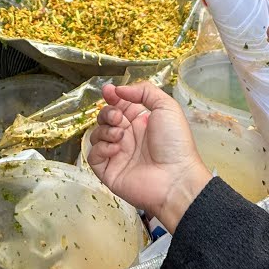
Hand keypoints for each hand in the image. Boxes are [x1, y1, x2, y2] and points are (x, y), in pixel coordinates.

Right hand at [87, 82, 212, 232]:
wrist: (175, 178)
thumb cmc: (175, 143)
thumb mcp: (166, 107)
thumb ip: (144, 91)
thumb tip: (119, 90)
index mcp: (141, 123)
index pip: (120, 105)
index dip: (112, 97)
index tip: (108, 91)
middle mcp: (128, 137)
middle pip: (105, 118)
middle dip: (107, 113)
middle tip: (118, 118)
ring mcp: (117, 154)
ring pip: (97, 135)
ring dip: (105, 130)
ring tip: (121, 136)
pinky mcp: (109, 171)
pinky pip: (93, 155)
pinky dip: (101, 148)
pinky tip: (116, 149)